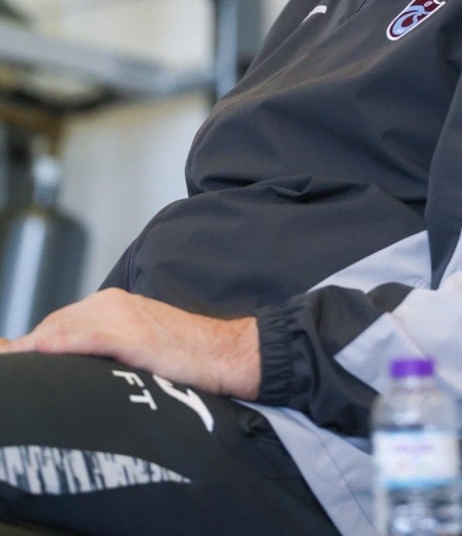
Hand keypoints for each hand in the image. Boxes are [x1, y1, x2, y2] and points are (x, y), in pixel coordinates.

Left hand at [0, 289, 259, 399]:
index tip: (12, 361)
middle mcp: (114, 304)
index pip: (58, 323)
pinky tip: (43, 349)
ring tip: (11, 366)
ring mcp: (124, 319)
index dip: (33, 346)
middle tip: (8, 373)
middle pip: (54, 326)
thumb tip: (77, 361)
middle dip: (27, 350)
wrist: (225, 351)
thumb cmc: (186, 352)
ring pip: (65, 330)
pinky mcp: (136, 338)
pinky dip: (66, 344)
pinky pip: (92, 339)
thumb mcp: (140, 339)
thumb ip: (108, 342)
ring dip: (35, 349)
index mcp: (114, 302)